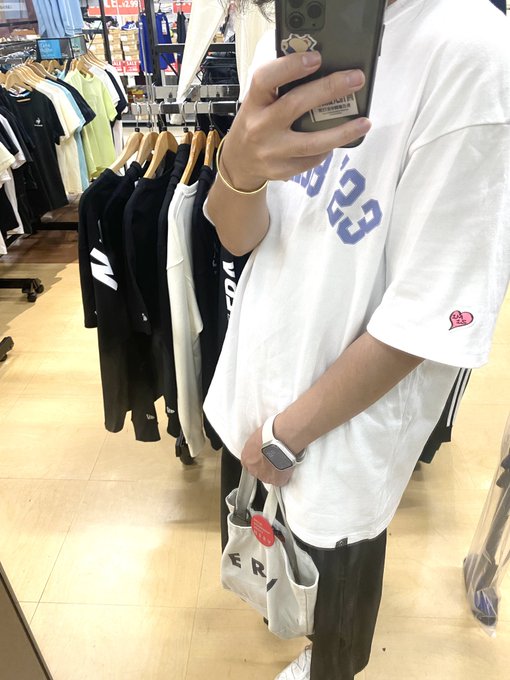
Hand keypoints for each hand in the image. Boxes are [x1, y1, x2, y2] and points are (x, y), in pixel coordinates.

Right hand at [220, 51, 370, 190]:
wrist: (239, 163)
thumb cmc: (255, 123)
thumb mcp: (258, 102)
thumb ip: (279, 88)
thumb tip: (321, 69)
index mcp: (254, 103)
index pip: (266, 79)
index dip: (290, 67)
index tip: (316, 58)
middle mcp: (260, 127)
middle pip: (296, 106)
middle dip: (329, 90)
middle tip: (356, 80)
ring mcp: (271, 152)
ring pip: (311, 143)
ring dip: (341, 132)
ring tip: (364, 122)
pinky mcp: (281, 171)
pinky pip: (311, 160)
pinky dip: (327, 149)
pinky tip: (338, 140)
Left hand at [241, 426, 294, 486]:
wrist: (281, 440)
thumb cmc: (270, 434)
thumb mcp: (257, 436)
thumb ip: (257, 445)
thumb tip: (262, 445)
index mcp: (246, 458)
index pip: (250, 463)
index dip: (259, 460)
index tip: (265, 456)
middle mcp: (253, 469)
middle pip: (259, 471)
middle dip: (266, 466)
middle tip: (276, 457)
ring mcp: (264, 477)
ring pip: (269, 477)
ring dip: (275, 471)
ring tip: (283, 460)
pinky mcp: (276, 481)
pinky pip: (281, 480)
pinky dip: (285, 475)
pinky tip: (288, 466)